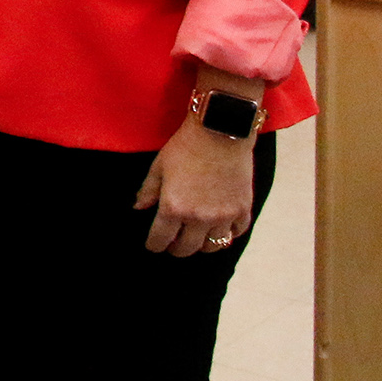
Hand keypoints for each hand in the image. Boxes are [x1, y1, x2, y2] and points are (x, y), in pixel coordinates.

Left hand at [135, 116, 255, 256]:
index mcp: (173, 208)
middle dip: (177, 249)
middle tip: (174, 245)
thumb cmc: (186, 146)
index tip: (154, 245)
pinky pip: (237, 232)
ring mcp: (223, 216)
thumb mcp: (159, 166)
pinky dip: (229, 233)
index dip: (154, 245)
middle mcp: (199, 218)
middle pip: (187, 248)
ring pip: (213, 246)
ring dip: (203, 245)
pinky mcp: (243, 209)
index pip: (161, 239)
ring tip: (198, 238)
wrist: (220, 131)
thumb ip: (148, 190)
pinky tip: (221, 227)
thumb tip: (138, 208)